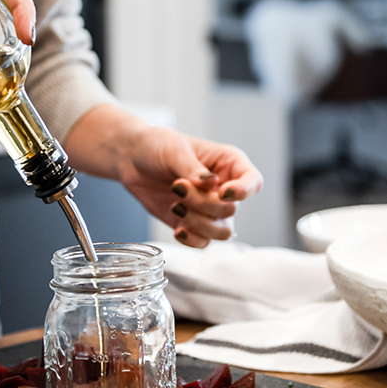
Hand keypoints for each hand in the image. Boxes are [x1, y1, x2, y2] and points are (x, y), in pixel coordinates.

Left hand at [64, 105, 262, 248]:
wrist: (132, 159)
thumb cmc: (157, 145)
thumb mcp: (175, 150)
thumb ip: (193, 168)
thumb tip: (211, 183)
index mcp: (229, 164)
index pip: (253, 182)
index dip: (244, 191)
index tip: (223, 192)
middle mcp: (224, 189)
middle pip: (231, 210)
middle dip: (202, 203)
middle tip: (177, 186)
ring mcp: (209, 209)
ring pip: (221, 231)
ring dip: (197, 222)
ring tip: (175, 205)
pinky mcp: (193, 223)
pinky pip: (203, 242)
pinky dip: (191, 239)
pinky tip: (177, 228)